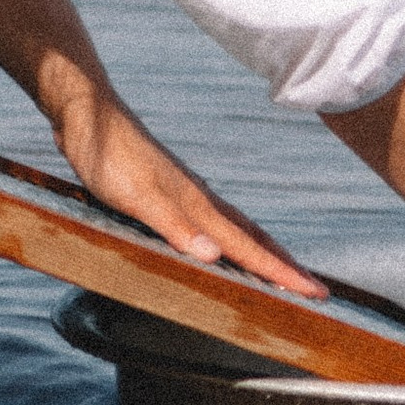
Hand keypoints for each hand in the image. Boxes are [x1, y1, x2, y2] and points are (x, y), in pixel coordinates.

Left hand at [52, 83, 324, 300]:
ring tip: (282, 269)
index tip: (315, 292)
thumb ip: (173, 224)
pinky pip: (215, 220)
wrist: (89, 112)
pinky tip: (224, 241)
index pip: (247, 246)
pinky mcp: (168, 189)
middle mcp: (198, 197)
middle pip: (252, 236)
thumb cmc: (106, 154)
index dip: (281, 272)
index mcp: (196, 204)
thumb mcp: (134, 196)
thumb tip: (216, 255)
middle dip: (284, 265)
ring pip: (235, 226)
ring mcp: (184, 191)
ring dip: (262, 250)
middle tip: (316, 289)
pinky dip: (233, 236)